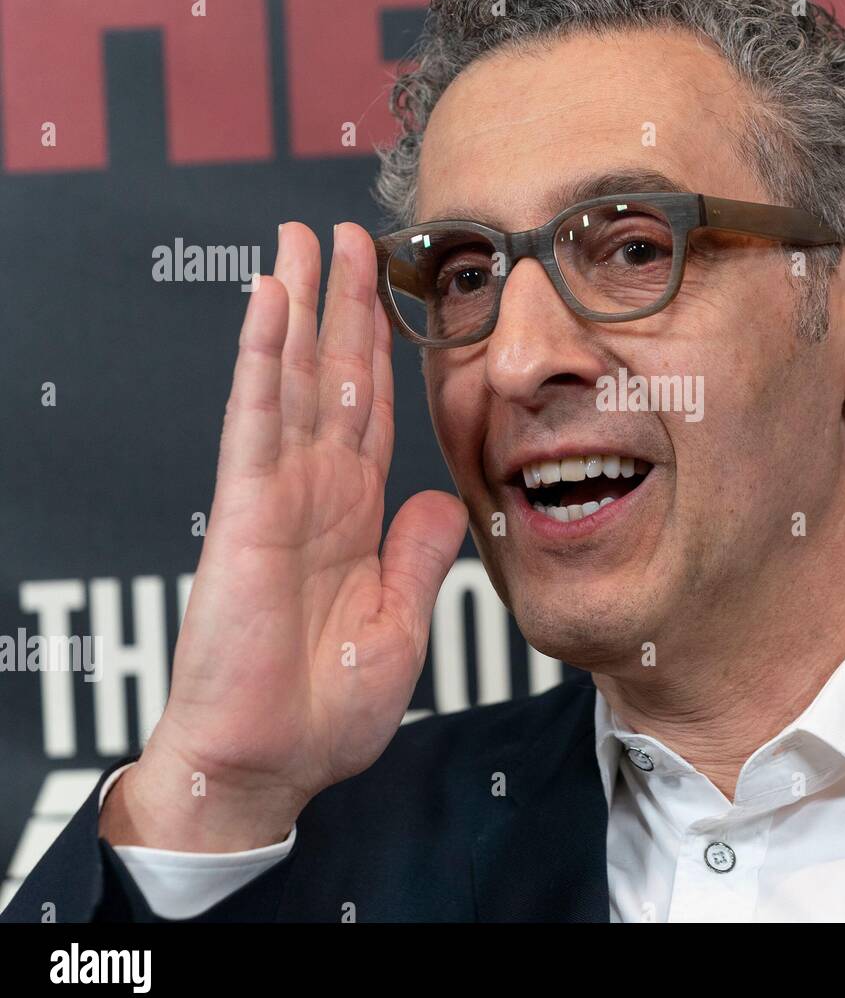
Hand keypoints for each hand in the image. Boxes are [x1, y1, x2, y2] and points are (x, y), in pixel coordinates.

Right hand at [101, 223, 466, 851]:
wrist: (269, 764)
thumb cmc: (324, 707)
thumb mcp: (398, 622)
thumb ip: (416, 554)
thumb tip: (443, 500)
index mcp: (353, 515)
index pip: (372, 413)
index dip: (380, 350)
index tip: (388, 292)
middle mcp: (316, 492)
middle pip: (334, 378)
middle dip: (342, 306)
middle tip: (346, 234)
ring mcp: (279, 496)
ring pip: (294, 380)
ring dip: (301, 307)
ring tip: (303, 239)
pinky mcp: (248, 514)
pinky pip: (259, 421)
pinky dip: (265, 359)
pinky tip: (271, 302)